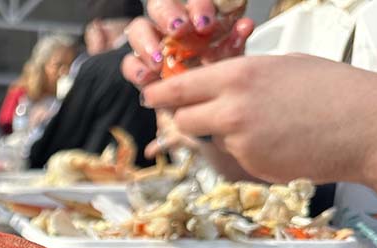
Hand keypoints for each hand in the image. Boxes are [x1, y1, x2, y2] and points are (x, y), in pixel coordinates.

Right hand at [121, 0, 253, 85]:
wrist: (203, 107)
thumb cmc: (215, 77)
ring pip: (138, 29)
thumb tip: (246, 24)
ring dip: (147, 42)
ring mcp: (151, 45)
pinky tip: (147, 78)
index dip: (198, 8)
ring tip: (159, 60)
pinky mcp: (138, 68)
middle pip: (159, 6)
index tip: (206, 25)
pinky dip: (136, 68)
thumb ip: (235, 43)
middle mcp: (169, 27)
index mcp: (194, 17)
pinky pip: (130, 63)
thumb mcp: (228, 61)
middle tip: (179, 31)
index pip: (192, 2)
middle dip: (168, 15)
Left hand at [140, 54, 376, 195]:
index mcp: (239, 75)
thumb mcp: (280, 67)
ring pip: (208, 139)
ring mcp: (239, 139)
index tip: (151, 95)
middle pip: (181, 118)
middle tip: (199, 114)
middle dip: (186, 118)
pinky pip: (233, 155)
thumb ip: (240, 78)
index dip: (161, 93)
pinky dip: (246, 150)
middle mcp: (232, 107)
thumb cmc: (331, 91)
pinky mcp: (249, 164)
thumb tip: (213, 84)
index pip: (179, 87)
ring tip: (261, 124)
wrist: (364, 126)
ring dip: (221, 134)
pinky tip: (276, 141)